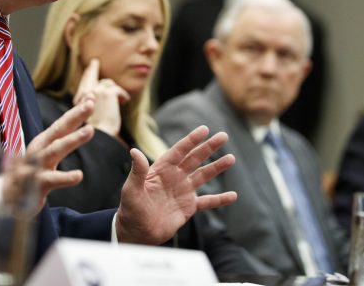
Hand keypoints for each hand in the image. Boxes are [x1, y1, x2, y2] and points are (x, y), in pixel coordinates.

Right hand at [22, 98, 95, 212]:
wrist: (5, 197)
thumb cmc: (30, 173)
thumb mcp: (46, 154)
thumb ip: (63, 140)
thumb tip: (86, 124)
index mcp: (43, 142)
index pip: (62, 123)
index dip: (76, 110)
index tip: (92, 96)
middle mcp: (39, 150)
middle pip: (58, 130)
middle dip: (75, 116)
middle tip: (91, 104)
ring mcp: (36, 166)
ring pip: (55, 151)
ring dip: (72, 139)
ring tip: (90, 130)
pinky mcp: (35, 184)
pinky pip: (51, 180)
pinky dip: (65, 178)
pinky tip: (79, 175)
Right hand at [73, 59, 128, 136]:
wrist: (101, 138)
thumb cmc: (98, 134)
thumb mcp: (91, 120)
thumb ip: (92, 108)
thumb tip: (101, 99)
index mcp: (79, 102)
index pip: (83, 85)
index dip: (86, 76)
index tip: (88, 69)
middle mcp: (84, 94)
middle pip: (89, 77)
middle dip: (92, 69)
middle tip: (94, 62)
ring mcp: (95, 92)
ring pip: (107, 84)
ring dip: (114, 91)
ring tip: (120, 99)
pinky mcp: (107, 93)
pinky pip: (117, 90)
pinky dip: (122, 95)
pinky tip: (124, 101)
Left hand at [115, 125, 236, 244]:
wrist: (137, 233)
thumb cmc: (130, 210)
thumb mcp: (131, 189)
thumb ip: (137, 171)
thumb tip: (134, 151)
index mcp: (161, 170)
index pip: (179, 151)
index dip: (191, 140)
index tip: (204, 129)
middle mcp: (174, 177)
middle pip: (195, 159)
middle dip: (209, 147)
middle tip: (223, 136)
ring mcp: (183, 191)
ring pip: (203, 176)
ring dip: (217, 167)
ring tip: (231, 158)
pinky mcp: (188, 207)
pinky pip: (207, 201)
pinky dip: (220, 199)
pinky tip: (233, 195)